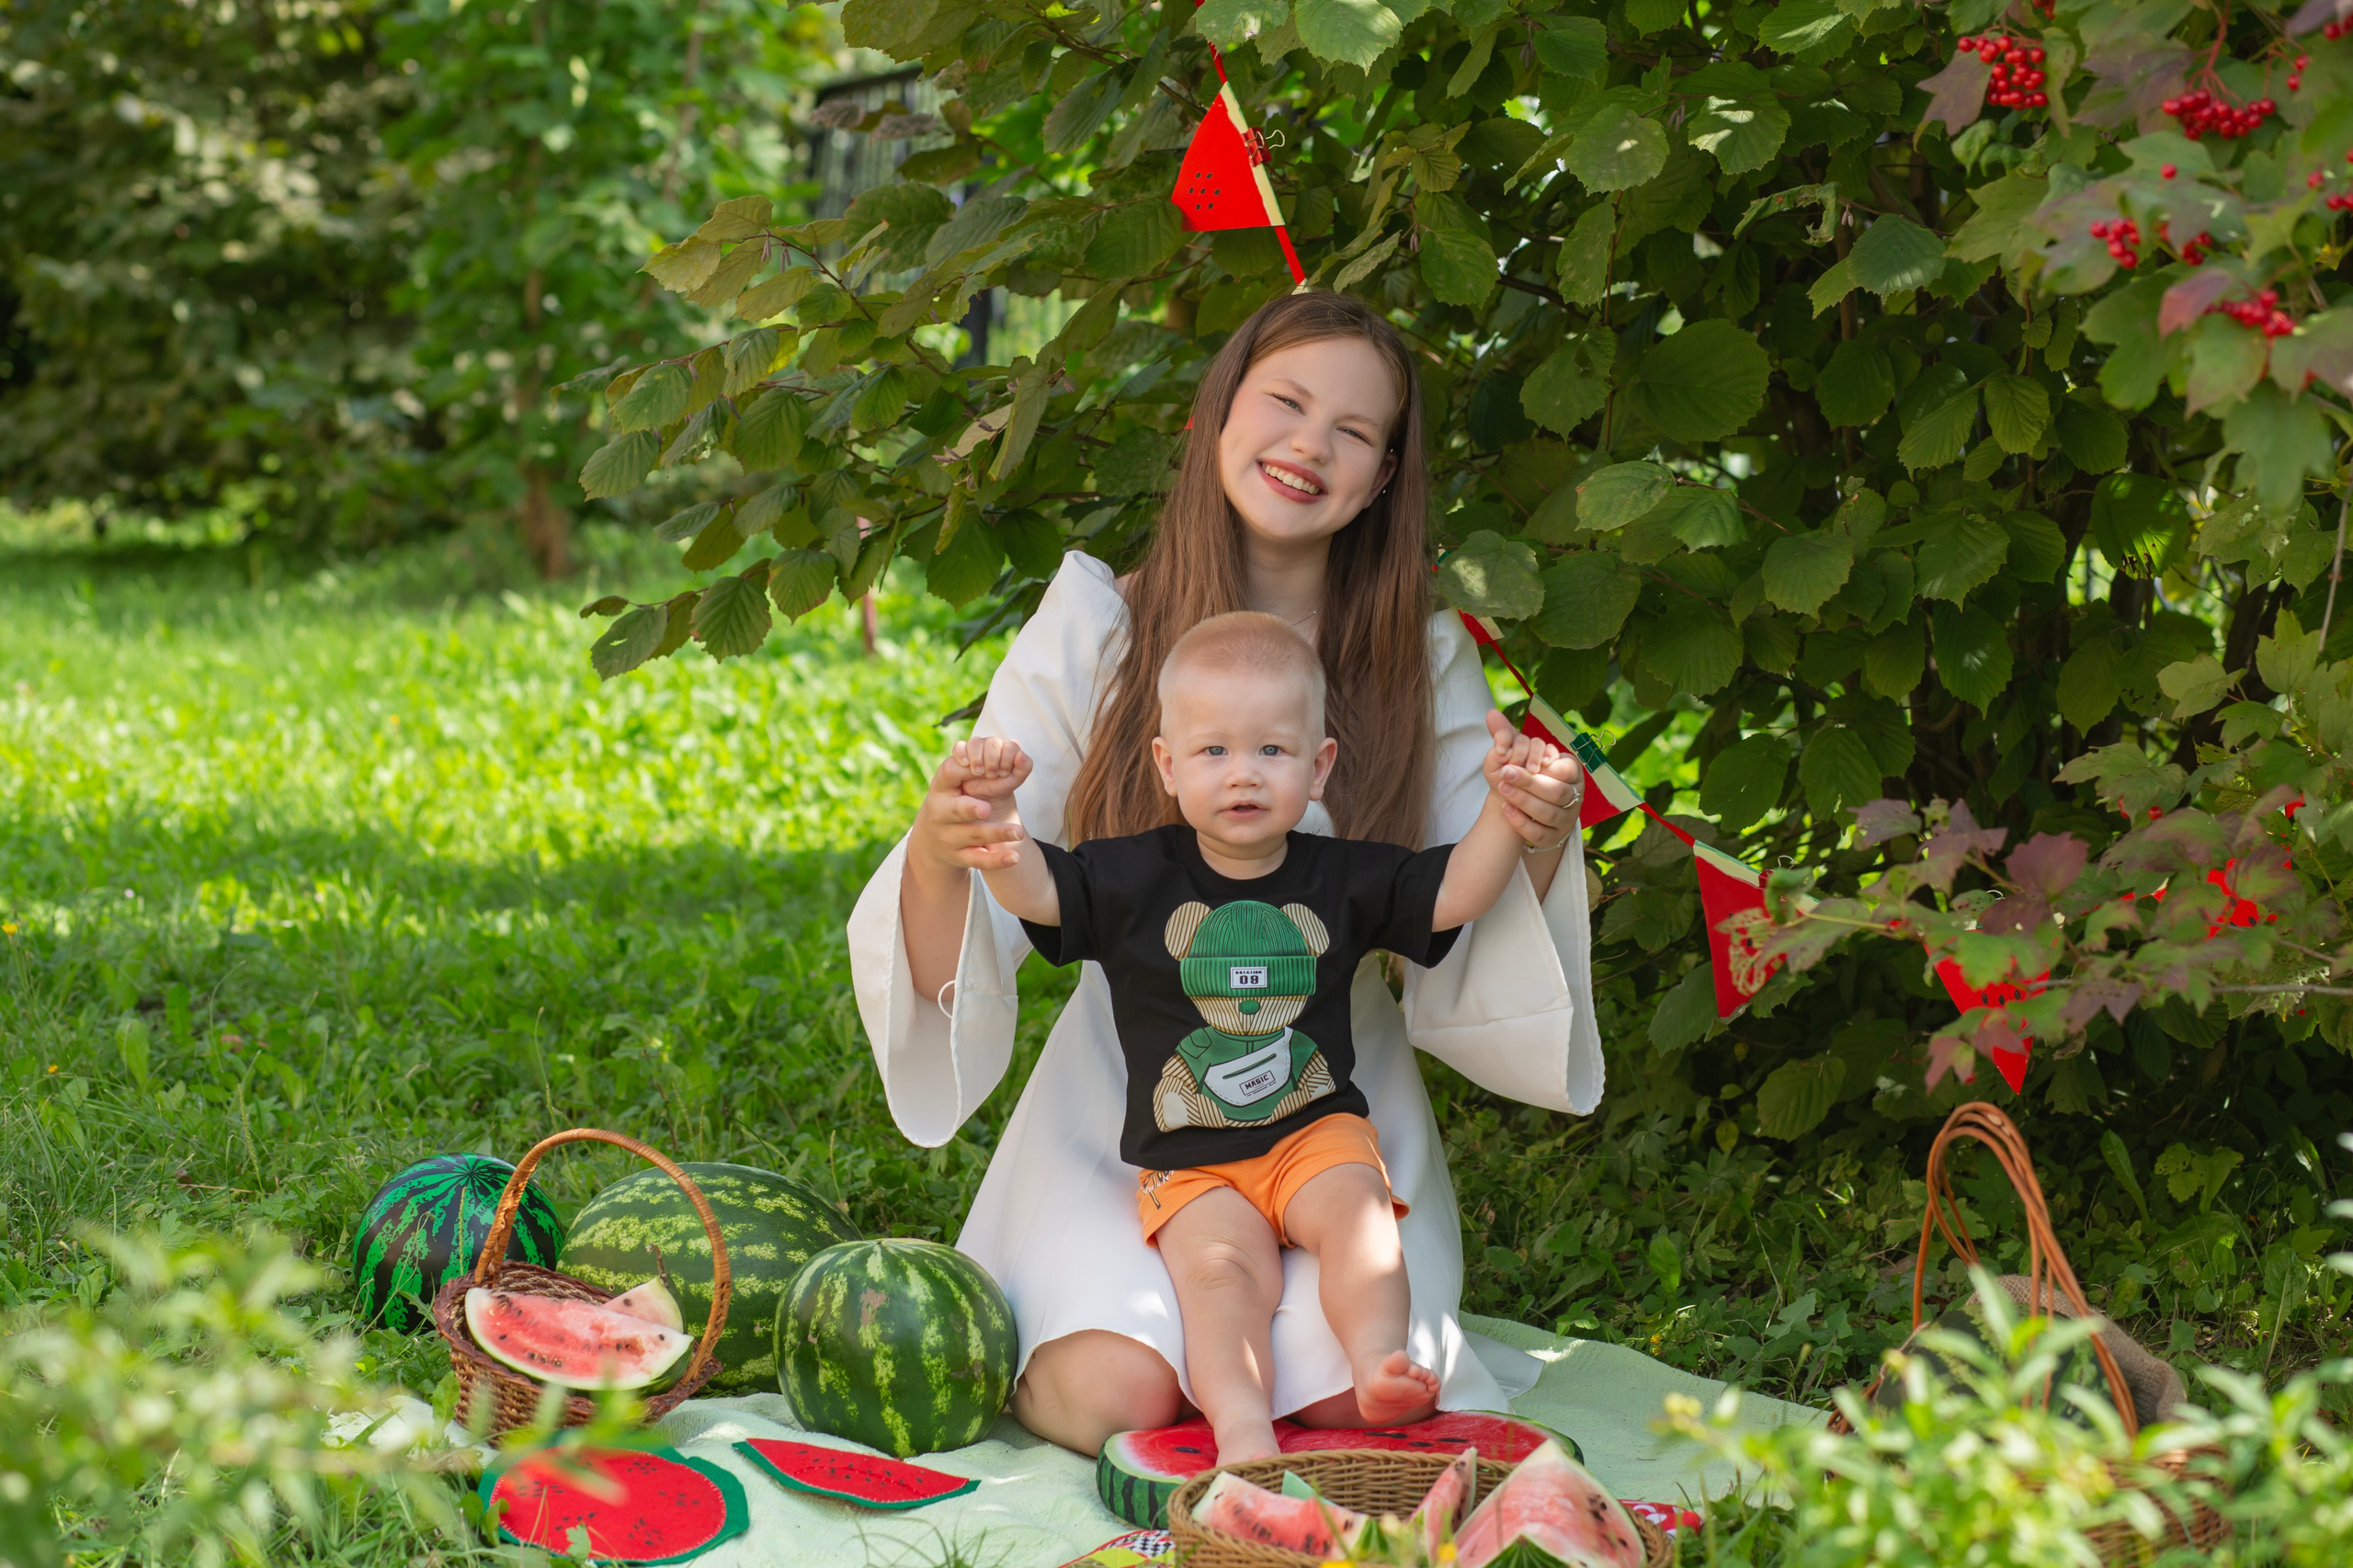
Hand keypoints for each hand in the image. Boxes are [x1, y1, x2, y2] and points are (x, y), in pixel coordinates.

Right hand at [913, 737, 1033, 874]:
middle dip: (970, 809)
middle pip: (957, 810)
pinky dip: (997, 860)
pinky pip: (979, 860)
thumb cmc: (953, 799)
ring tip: (1018, 832)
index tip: (981, 768)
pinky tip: (1014, 857)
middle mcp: (941, 813)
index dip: (963, 770)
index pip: (949, 773)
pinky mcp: (959, 857)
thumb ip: (977, 767)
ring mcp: (949, 837)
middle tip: (987, 808)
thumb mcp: (956, 782)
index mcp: (941, 788)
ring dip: (996, 833)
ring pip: (973, 835)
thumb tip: (1017, 752)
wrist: (931, 840)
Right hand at [949, 736, 1032, 818]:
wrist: (985, 796)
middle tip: (991, 775)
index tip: (1003, 773)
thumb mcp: (1015, 779)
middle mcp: (992, 744)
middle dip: (992, 760)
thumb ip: (1024, 767)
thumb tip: (1021, 754)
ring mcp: (977, 746)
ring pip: (975, 742)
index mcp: (1007, 747)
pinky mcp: (962, 752)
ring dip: (977, 758)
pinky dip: (962, 753)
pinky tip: (965, 764)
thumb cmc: (1001, 785)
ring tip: (978, 772)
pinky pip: (959, 746)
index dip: (1007, 760)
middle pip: (992, 742)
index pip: (1010, 746)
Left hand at [1482, 709, 1583, 850]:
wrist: (1526, 807)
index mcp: (1572, 773)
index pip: (1567, 769)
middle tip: (1505, 772)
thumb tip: (1490, 713)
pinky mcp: (1554, 838)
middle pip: (1557, 792)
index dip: (1547, 765)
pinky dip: (1522, 822)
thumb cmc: (1527, 775)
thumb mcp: (1519, 753)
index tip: (1523, 760)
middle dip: (1530, 782)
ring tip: (1502, 788)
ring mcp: (1566, 819)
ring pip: (1549, 813)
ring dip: (1524, 801)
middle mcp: (1574, 796)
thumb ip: (1507, 733)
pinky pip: (1541, 834)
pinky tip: (1506, 808)